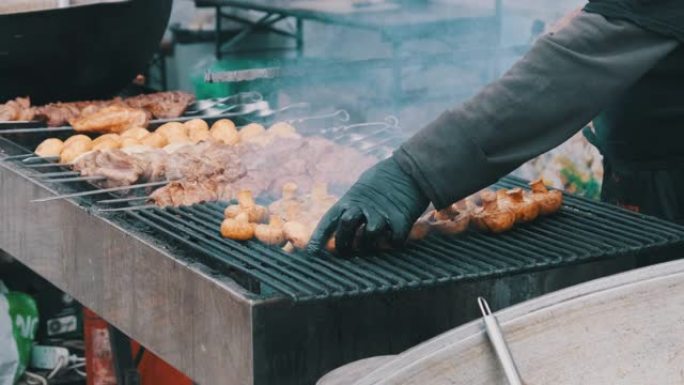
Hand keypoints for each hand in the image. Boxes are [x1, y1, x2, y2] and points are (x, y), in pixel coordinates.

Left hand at [307, 157, 429, 254]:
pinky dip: (393, 242)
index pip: (329, 221)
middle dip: (343, 244)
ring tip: (372, 244)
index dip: (318, 238)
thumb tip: (344, 224)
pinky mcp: (401, 218)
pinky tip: (394, 238)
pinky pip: (394, 240)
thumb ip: (353, 206)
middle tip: (346, 253)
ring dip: (368, 244)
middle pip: (346, 229)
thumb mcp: (362, 189)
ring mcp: (382, 213)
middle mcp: (363, 207)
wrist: (411, 167)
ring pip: (368, 236)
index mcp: (350, 199)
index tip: (311, 254)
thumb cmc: (384, 179)